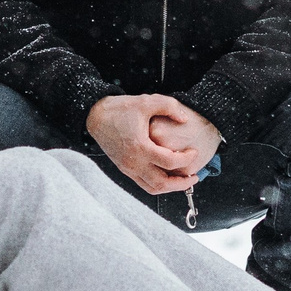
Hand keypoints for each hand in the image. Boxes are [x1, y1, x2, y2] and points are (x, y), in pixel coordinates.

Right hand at [87, 94, 213, 196]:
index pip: (169, 161)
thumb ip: (169, 107)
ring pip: (152, 188)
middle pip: (162, 184)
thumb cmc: (119, 109)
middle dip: (182, 183)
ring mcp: (128, 169)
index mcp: (140, 147)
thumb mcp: (146, 102)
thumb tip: (185, 119)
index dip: (186, 159)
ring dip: (170, 187)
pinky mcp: (125, 169)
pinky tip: (168, 175)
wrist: (95, 116)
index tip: (194, 152)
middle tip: (195, 176)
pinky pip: (144, 184)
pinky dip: (158, 184)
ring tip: (184, 180)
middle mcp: (133, 163)